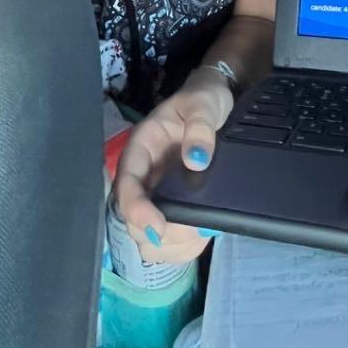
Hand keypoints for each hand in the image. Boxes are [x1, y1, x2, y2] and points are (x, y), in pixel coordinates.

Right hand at [112, 70, 233, 267]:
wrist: (220, 105)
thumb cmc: (205, 100)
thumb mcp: (203, 103)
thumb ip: (200, 126)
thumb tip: (197, 160)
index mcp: (142, 151)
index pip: (127, 186)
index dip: (137, 211)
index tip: (158, 226)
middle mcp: (145, 179)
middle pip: (133, 221)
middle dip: (158, 233)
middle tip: (193, 229)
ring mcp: (159, 197)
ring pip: (148, 239)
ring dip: (170, 245)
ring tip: (199, 232)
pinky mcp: (175, 209)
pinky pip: (170, 242)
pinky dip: (184, 248)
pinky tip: (203, 235)